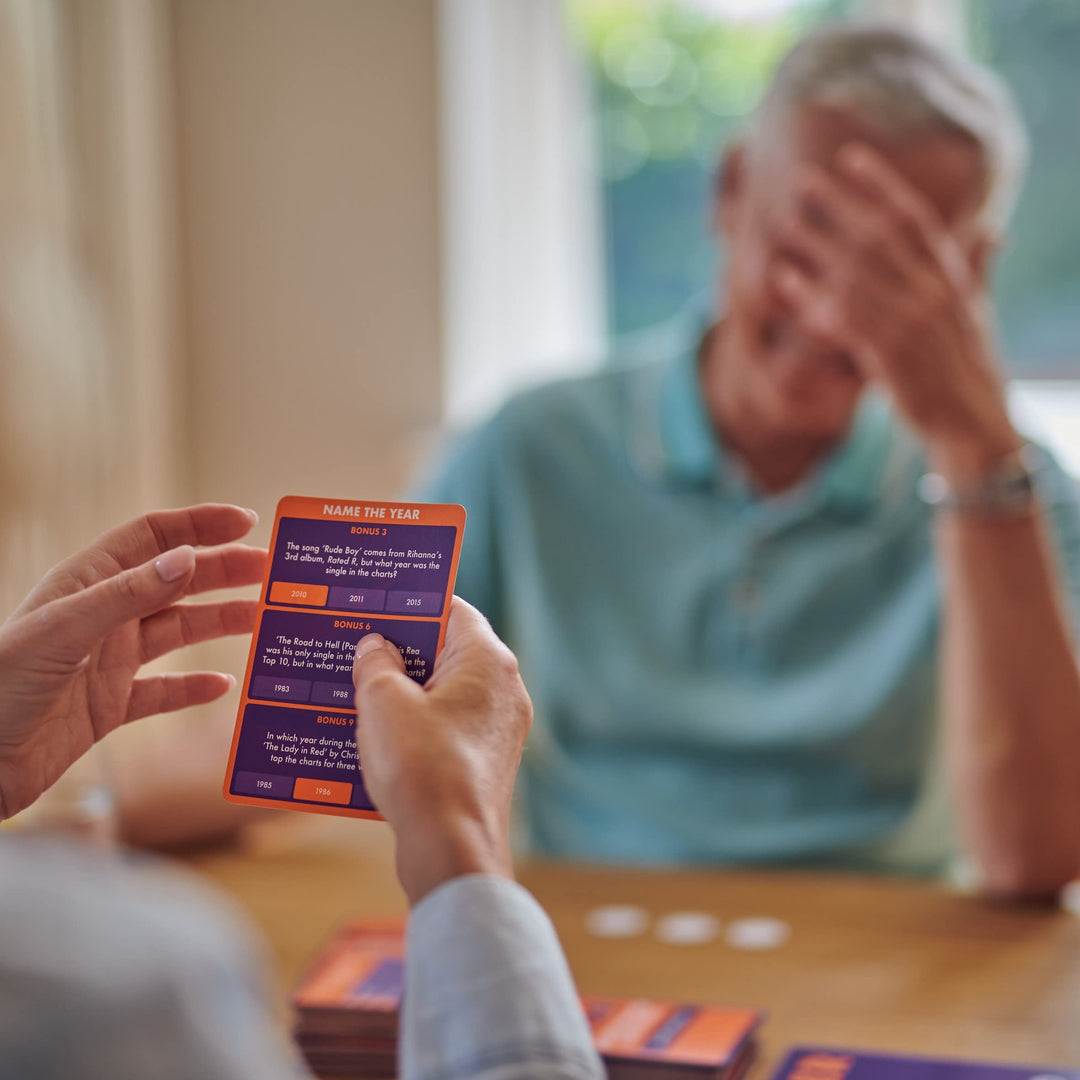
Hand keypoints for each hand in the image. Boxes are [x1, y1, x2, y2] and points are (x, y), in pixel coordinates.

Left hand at [0, 504, 265, 819]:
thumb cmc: (0, 687)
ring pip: (177, 631)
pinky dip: (195, 688)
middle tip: (271, 570)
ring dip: (220, 622)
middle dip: (224, 571)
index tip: (246, 522)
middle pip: (176, 580)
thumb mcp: (65, 631)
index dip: (199, 524)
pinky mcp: (109, 706)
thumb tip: (187, 557)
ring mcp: (108, 661)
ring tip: (262, 618)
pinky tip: (224, 685)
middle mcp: (102, 616)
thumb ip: (129, 595)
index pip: (153, 536)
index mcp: (87, 583)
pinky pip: (163, 691)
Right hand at [351, 598, 531, 904]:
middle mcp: (504, 690)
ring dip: (406, 692)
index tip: (379, 603)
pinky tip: (377, 735)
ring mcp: (500, 730)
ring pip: (446, 694)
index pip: (453, 610)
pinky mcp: (488, 764)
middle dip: (403, 651)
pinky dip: (417, 726)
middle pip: (449, 652)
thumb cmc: (422, 767)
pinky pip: (448, 729)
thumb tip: (376, 647)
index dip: (413, 604)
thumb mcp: (383, 702)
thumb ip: (376, 663)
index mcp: (488, 660)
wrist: (451, 849)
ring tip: (357, 691)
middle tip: (358, 647)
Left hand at [770, 142, 1021, 480]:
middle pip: (879, 238)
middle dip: (838, 206)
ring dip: (815, 245)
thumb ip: (976, 270)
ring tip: (781, 223)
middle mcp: (935, 294)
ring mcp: (913, 324)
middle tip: (800, 181)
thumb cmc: (970, 371)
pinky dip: (811, 297)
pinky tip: (783, 281)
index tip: (849, 157)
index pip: (915, 220)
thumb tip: (990, 229)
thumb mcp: (978, 315)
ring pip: (855, 273)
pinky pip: (843, 319)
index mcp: (953, 279)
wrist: (973, 426)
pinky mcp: (891, 356)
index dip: (881, 186)